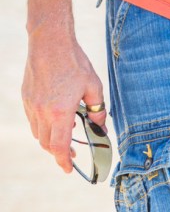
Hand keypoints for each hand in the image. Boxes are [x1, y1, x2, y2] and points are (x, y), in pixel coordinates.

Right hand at [23, 31, 106, 174]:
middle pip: (46, 143)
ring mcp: (31, 103)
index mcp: (59, 112)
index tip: (69, 169)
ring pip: (38, 132)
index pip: (58, 147)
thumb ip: (98, 112)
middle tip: (73, 154)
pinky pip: (33, 119)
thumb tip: (101, 129)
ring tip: (67, 135)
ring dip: (51, 140)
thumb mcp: (94, 89)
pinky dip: (44, 126)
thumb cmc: (74, 63)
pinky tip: (57, 119)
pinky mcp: (26, 96)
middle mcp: (41, 111)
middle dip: (59, 153)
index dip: (64, 162)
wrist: (49, 41)